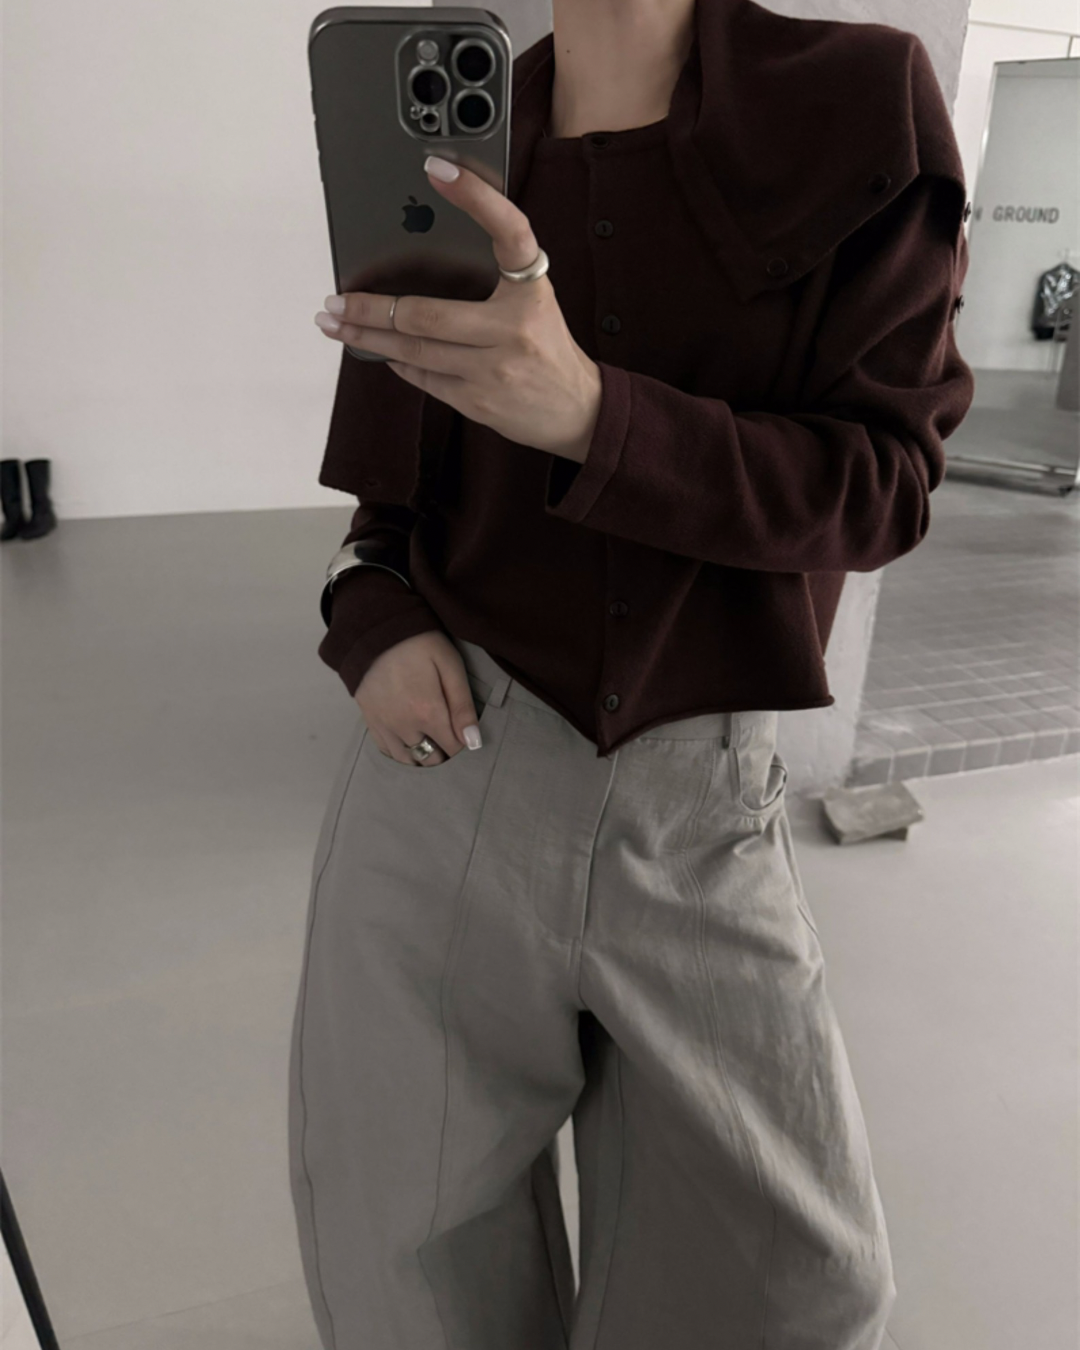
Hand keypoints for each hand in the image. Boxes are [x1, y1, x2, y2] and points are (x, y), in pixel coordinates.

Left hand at [313, 155, 602, 463]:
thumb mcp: (534, 301)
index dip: (476, 196)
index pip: (509, 232)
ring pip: (416, 350)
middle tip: (335, 299)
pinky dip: (398, 363)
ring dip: (368, 337)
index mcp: (532, 291)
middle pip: (427, 314)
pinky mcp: (479, 402)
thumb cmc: (545, 346)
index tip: (437, 167)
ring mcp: (494, 370)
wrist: (577, 410)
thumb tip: (422, 259)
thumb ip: (496, 276)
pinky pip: (425, 378)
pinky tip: (379, 351)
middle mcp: (515, 329)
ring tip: (336, 325)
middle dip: (371, 308)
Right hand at [355, 630, 482, 766]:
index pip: (454, 749)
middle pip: (431, 759)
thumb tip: (473, 742)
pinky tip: (408, 740)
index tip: (465, 731)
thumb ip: (463, 706)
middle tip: (449, 733)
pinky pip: (386, 750)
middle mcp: (404, 727)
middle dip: (444, 752)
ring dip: (422, 755)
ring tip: (430, 739)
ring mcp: (384, 725)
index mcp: (428, 714)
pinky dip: (400, 751)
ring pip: (407, 759)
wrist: (374, 629)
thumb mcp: (450, 666)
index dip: (463, 743)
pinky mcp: (370, 719)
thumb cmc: (418, 643)